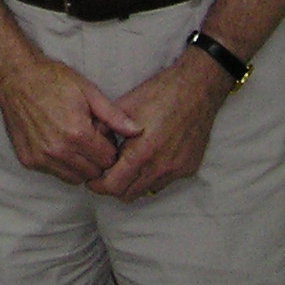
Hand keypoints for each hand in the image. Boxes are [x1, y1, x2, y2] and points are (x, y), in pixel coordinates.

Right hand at [0, 53, 142, 184]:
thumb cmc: (52, 80)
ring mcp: (41, 157)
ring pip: (75, 178)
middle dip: (97, 159)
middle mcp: (59, 150)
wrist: (15, 77)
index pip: (108, 159)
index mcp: (77, 133)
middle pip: (93, 172)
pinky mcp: (29, 160)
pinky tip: (57, 143)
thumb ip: (113, 115)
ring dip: (80, 165)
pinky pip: (55, 173)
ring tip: (74, 142)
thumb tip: (137, 130)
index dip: (109, 147)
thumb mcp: (87, 91)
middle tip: (89, 139)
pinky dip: (60, 164)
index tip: (103, 135)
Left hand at [90, 47, 229, 201]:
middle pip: (128, 194)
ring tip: (127, 163)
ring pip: (147, 190)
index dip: (98, 185)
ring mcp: (177, 170)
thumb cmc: (159, 94)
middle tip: (106, 172)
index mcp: (141, 153)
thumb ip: (104, 128)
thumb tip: (89, 144)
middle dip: (114, 187)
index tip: (92, 179)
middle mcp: (160, 168)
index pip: (113, 186)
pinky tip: (149, 157)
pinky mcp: (189, 169)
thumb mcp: (124, 106)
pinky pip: (164, 181)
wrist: (196, 89)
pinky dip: (152, 176)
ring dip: (134, 182)